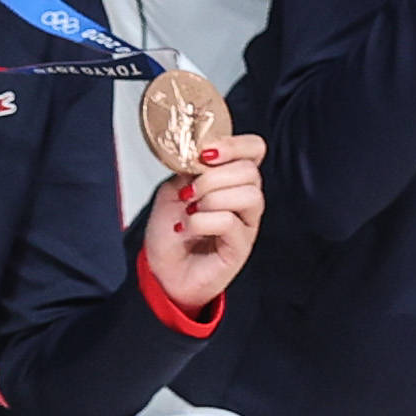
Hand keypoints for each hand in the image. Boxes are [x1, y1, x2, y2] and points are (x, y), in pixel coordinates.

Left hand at [142, 128, 265, 312]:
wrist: (161, 271)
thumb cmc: (169, 233)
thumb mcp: (173, 188)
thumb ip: (191, 170)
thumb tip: (203, 153)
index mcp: (231, 179)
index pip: (254, 149)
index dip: (235, 145)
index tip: (206, 153)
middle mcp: (244, 199)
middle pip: (250, 171)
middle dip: (213, 177)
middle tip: (189, 192)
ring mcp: (246, 223)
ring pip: (248, 195)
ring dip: (211, 199)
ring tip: (190, 210)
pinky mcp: (241, 246)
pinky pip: (229, 222)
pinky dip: (202, 221)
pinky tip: (188, 228)